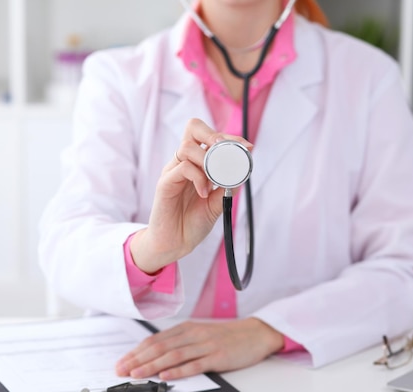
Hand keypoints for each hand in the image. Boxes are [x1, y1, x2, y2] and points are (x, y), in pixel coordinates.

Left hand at [115, 318, 284, 380]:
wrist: (255, 334)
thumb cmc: (226, 336)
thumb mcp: (200, 333)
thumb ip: (180, 341)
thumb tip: (154, 354)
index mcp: (187, 328)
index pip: (155, 340)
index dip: (136, 352)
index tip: (122, 362)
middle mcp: (193, 335)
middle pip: (160, 347)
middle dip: (138, 360)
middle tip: (122, 370)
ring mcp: (205, 345)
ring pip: (174, 355)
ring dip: (152, 366)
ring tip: (137, 374)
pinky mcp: (218, 357)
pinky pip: (195, 364)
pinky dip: (178, 371)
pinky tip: (166, 376)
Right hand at [130, 118, 251, 273]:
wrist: (174, 244)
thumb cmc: (192, 222)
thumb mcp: (217, 202)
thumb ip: (228, 185)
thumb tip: (243, 169)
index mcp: (196, 163)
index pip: (209, 135)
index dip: (230, 136)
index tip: (247, 146)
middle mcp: (183, 162)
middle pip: (193, 127)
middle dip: (214, 135)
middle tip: (226, 153)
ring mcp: (172, 171)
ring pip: (187, 146)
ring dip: (207, 161)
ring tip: (213, 182)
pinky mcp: (165, 184)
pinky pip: (183, 168)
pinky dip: (198, 178)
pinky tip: (204, 193)